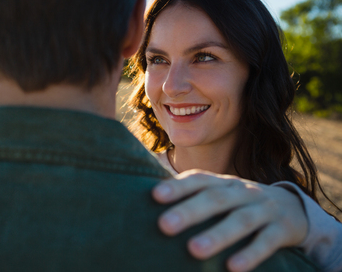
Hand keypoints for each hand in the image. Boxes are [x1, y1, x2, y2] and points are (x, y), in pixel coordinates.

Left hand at [153, 169, 307, 271]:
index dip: (177, 187)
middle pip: (216, 198)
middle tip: (164, 225)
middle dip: (190, 211)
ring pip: (241, 220)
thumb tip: (150, 203)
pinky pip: (267, 241)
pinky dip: (251, 254)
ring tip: (194, 250)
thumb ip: (194, 196)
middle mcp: (242, 192)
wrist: (291, 207)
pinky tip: (232, 268)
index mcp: (224, 182)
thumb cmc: (240, 203)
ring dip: (217, 235)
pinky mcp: (282, 229)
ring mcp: (264, 209)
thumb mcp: (221, 195)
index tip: (155, 196)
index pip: (199, 180)